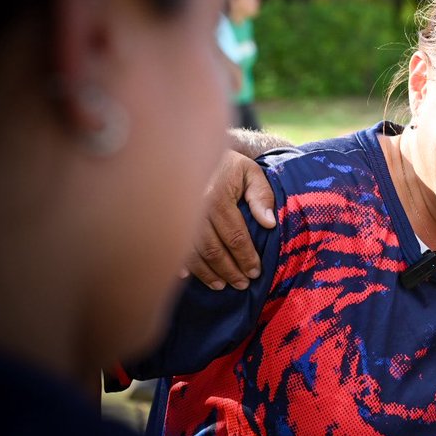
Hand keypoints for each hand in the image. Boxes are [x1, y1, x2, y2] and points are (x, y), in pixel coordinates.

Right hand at [183, 150, 276, 289]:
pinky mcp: (166, 218)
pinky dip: (181, 264)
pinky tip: (187, 277)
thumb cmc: (227, 165)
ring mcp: (177, 215)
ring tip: (222, 286)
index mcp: (217, 197)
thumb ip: (262, 196)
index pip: (235, 237)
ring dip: (208, 274)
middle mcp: (195, 209)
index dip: (246, 258)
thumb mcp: (250, 172)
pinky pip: (172, 246)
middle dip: (230, 271)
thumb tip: (269, 224)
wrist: (190, 149)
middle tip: (242, 285)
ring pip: (194, 253)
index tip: (256, 272)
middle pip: (214, 250)